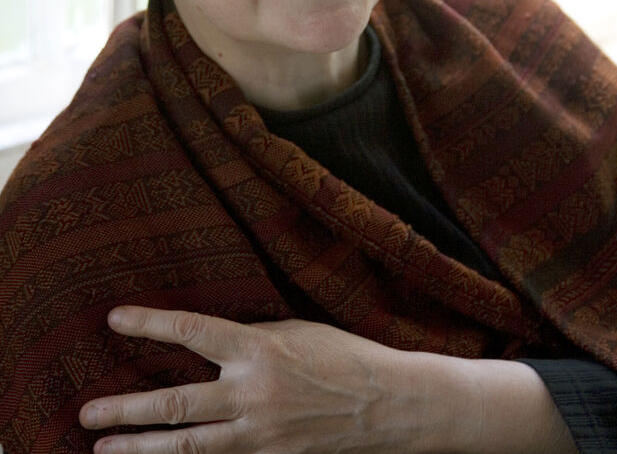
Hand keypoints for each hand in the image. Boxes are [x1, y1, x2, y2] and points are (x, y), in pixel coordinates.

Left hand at [79, 306, 575, 453]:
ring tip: (103, 448)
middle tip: (86, 411)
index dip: (150, 324)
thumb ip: (250, 339)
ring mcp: (258, 435)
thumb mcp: (295, 331)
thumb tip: (209, 343)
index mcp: (258, 348)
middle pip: (175, 405)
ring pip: (186, 447)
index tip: (114, 318)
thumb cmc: (343, 354)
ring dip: (140, 449)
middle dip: (126, 409)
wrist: (388, 403)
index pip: (191, 332)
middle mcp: (251, 394)